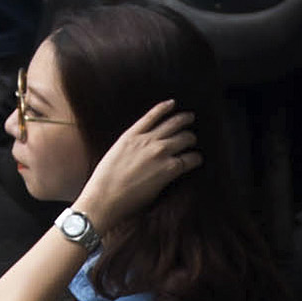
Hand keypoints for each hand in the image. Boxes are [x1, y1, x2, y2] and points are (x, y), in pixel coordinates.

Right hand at [74, 94, 200, 232]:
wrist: (104, 197)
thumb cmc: (104, 182)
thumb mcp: (114, 154)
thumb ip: (128, 147)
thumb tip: (138, 152)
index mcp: (130, 136)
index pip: (152, 115)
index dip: (165, 107)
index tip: (173, 103)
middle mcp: (147, 140)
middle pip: (174, 123)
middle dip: (185, 120)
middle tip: (190, 120)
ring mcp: (159, 152)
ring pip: (185, 138)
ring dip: (191, 139)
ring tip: (193, 142)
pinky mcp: (168, 168)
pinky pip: (189, 158)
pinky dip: (196, 158)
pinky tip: (197, 159)